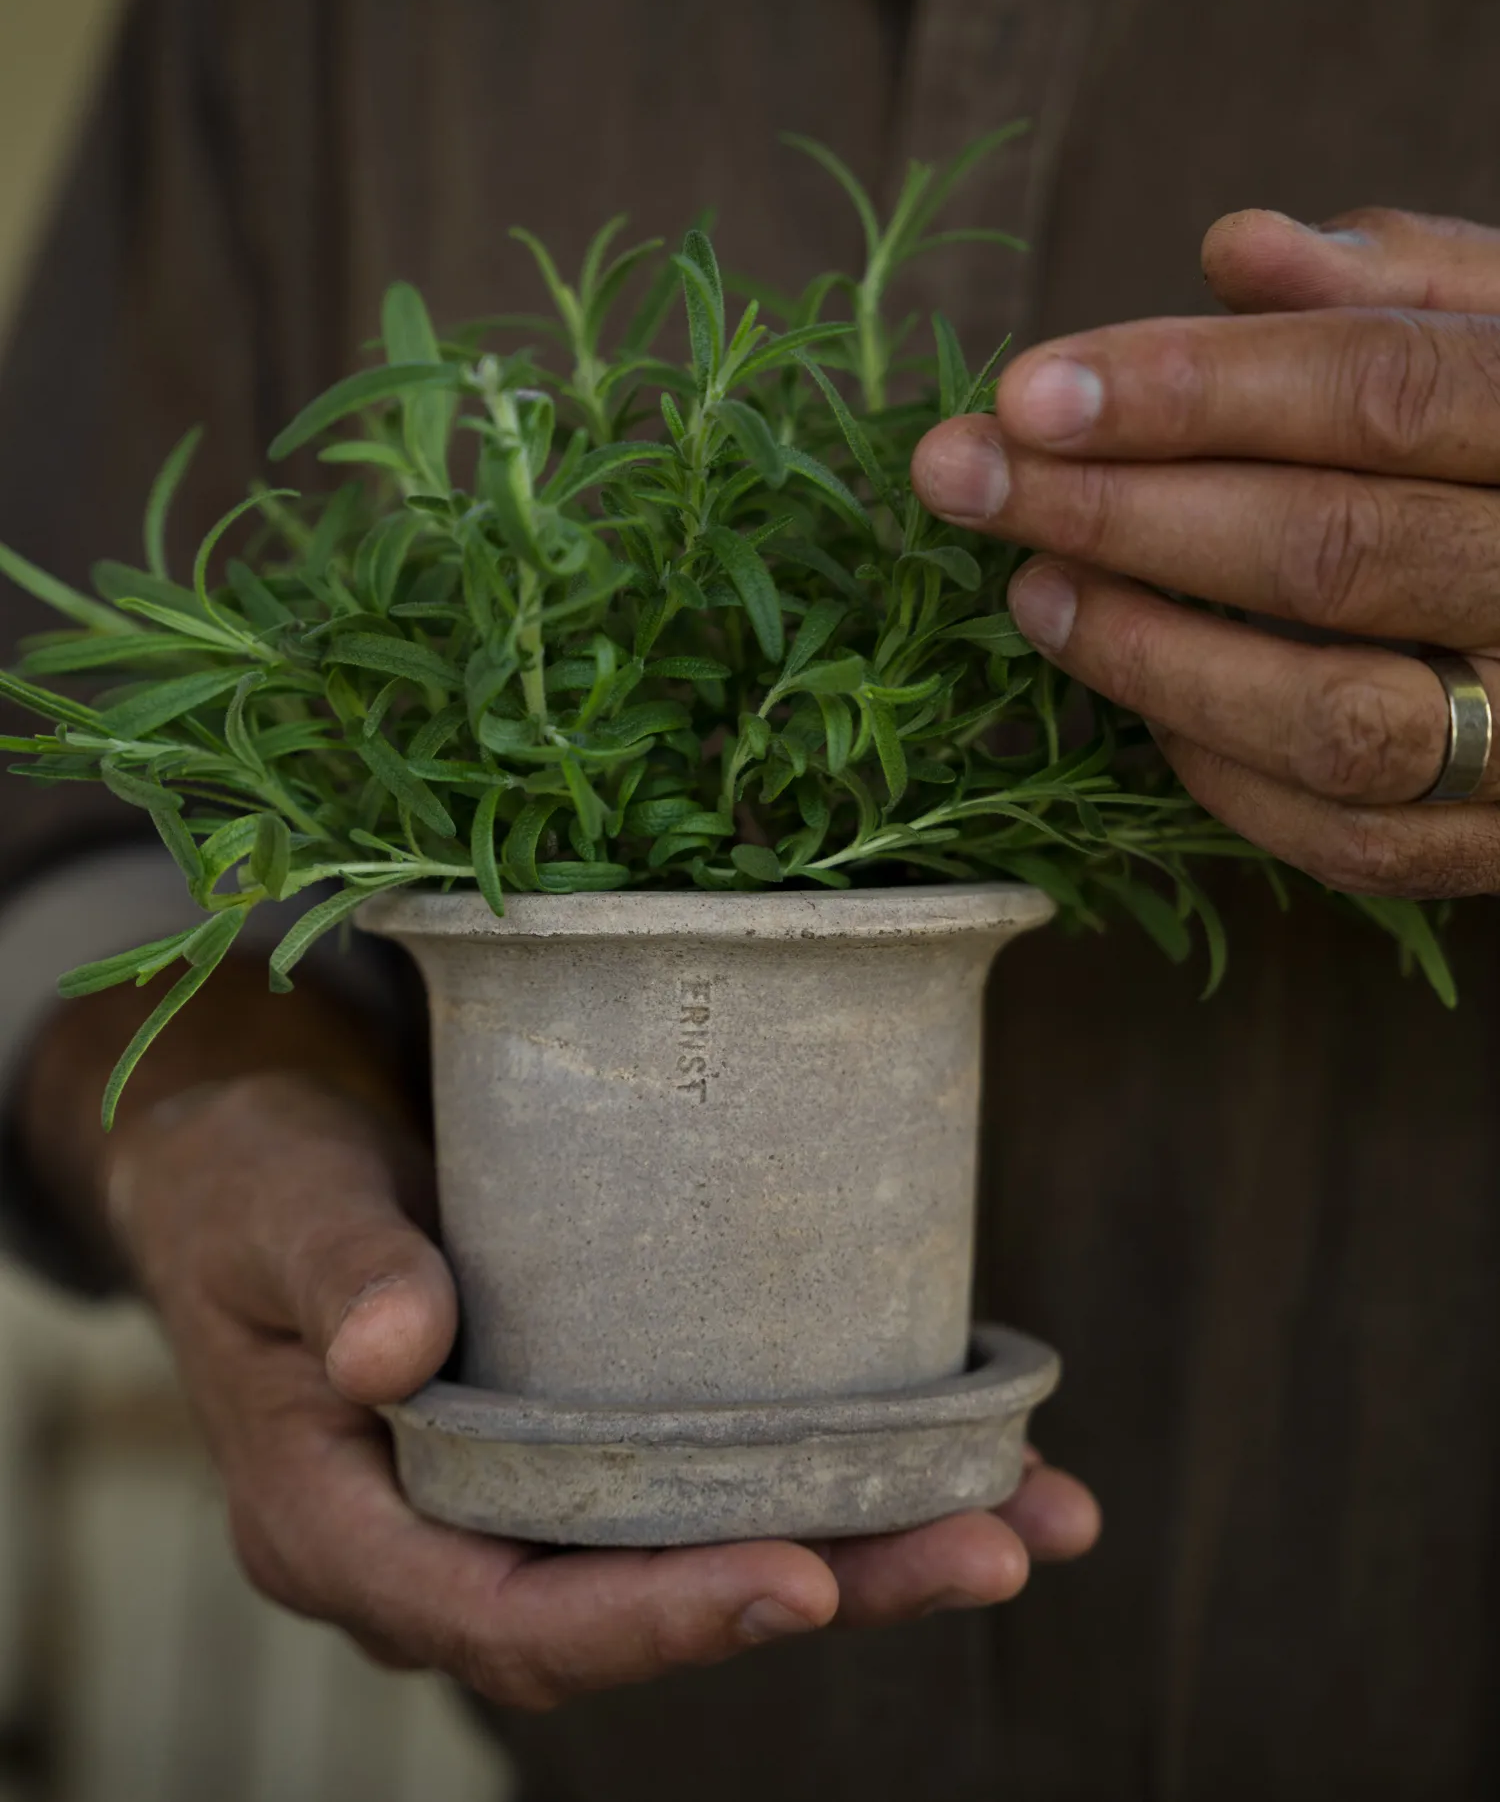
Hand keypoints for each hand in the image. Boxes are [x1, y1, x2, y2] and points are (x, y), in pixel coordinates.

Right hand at [102, 1071, 1099, 1710]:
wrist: (261, 1150)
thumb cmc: (250, 1177)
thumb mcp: (273, 1204)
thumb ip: (333, 1273)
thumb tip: (394, 1356)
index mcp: (343, 1526)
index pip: (509, 1618)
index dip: (653, 1618)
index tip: (799, 1576)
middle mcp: (446, 1537)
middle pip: (640, 1608)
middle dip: (818, 1589)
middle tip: (988, 1551)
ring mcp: (522, 1493)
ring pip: (696, 1553)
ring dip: (863, 1546)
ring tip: (1024, 1517)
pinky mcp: (584, 1429)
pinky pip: (710, 1475)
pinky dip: (833, 1468)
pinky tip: (960, 1442)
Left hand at [912, 207, 1499, 897]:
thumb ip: (1401, 289)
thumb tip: (1236, 252)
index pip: (1377, 391)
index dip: (1192, 388)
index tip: (1027, 390)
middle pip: (1328, 550)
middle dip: (1117, 509)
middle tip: (958, 475)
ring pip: (1333, 721)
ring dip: (1152, 656)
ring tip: (1030, 587)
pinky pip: (1347, 839)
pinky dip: (1221, 773)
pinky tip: (1139, 699)